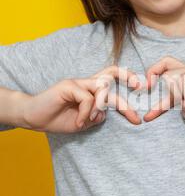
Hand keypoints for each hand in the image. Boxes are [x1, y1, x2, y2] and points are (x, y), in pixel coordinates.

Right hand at [22, 66, 142, 132]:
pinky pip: (88, 99)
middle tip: (139, 85)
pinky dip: (86, 113)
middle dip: (127, 76)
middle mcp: (87, 83)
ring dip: (101, 107)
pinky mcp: (68, 86)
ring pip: (102, 87)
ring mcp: (78, 83)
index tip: (139, 88)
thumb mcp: (83, 121)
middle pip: (111, 74)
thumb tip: (105, 114)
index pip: (111, 79)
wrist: (33, 118)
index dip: (126, 78)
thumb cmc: (58, 119)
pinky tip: (78, 122)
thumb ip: (96, 117)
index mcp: (92, 91)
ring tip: (88, 120)